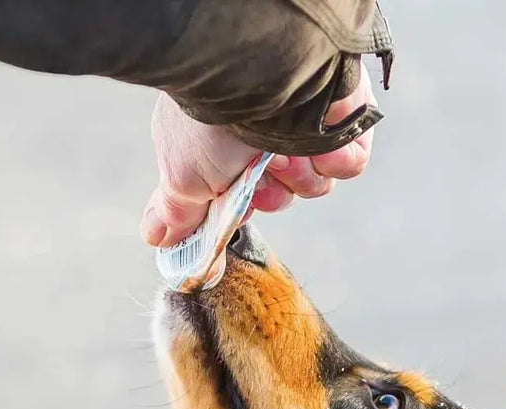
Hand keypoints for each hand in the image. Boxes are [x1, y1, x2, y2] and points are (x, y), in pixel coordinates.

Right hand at [140, 67, 377, 247]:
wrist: (258, 74)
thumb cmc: (210, 124)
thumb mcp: (183, 178)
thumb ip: (177, 213)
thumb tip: (156, 238)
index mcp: (225, 144)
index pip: (243, 195)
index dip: (242, 204)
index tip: (235, 198)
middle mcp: (264, 133)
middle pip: (280, 195)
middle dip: (270, 192)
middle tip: (258, 170)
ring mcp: (305, 124)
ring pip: (315, 185)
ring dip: (299, 174)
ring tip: (287, 148)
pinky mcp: (344, 117)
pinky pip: (349, 164)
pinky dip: (335, 159)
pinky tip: (319, 142)